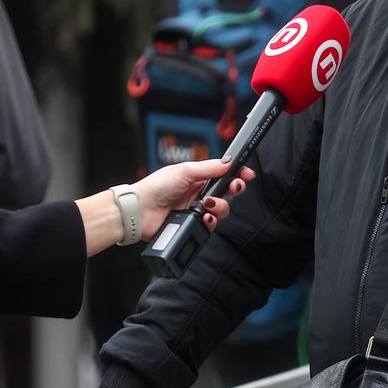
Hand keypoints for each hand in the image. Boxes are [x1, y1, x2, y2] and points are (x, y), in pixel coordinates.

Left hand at [135, 158, 255, 234]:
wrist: (140, 210)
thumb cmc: (155, 187)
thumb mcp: (185, 171)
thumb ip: (209, 168)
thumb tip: (229, 162)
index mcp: (196, 177)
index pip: (223, 175)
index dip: (237, 174)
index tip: (248, 174)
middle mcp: (198, 193)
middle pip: (226, 193)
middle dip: (234, 190)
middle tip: (235, 187)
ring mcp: (195, 210)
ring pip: (221, 210)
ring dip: (221, 207)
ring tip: (209, 204)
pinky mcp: (192, 225)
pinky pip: (210, 225)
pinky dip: (210, 221)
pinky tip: (204, 218)